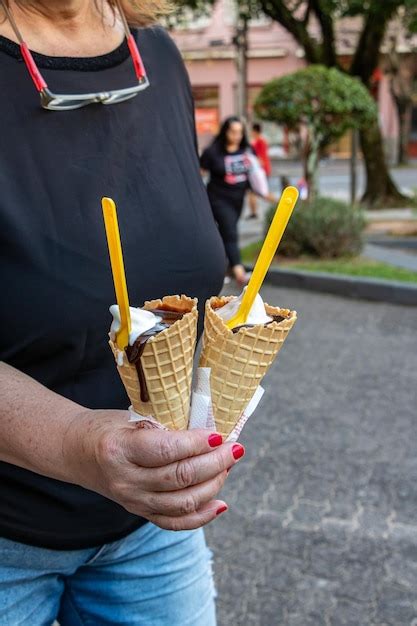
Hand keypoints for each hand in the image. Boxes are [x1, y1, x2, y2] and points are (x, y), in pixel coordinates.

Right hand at [63, 410, 244, 530]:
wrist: (76, 451)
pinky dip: (201, 516)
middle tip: (235, 448)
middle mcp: (125, 480)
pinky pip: (174, 522)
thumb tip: (209, 432)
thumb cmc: (108, 427)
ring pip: (183, 503)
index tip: (219, 434)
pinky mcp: (140, 512)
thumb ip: (164, 425)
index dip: (198, 443)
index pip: (167, 450)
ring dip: (214, 485)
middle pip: (180, 478)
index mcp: (119, 449)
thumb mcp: (130, 416)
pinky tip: (221, 502)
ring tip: (228, 465)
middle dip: (215, 463)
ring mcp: (132, 501)